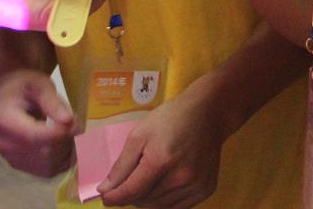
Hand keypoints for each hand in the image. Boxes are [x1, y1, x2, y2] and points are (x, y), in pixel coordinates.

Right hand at [0, 68, 76, 177]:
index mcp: (3, 120)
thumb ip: (52, 101)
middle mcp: (3, 144)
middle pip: (43, 153)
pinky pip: (48, 171)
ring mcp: (11, 158)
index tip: (75, 122)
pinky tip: (67, 143)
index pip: (33, 136)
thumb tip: (67, 120)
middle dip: (66, 141)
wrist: (14, 95)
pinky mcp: (22, 166)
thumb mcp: (40, 84)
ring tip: (72, 132)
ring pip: (48, 166)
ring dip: (67, 152)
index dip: (59, 133)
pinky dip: (63, 160)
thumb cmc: (26, 85)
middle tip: (77, 124)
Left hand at [97, 91, 223, 207]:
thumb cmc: (170, 119)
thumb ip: (122, 165)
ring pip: (160, 206)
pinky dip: (164, 202)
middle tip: (125, 185)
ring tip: (143, 184)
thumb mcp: (139, 135)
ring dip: (146, 200)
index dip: (115, 197)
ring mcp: (195, 186)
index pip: (132, 191)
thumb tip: (105, 190)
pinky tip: (161, 188)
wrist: (207, 114)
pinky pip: (178, 207)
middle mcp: (180, 178)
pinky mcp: (206, 190)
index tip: (105, 198)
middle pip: (145, 200)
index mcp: (160, 160)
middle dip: (130, 196)